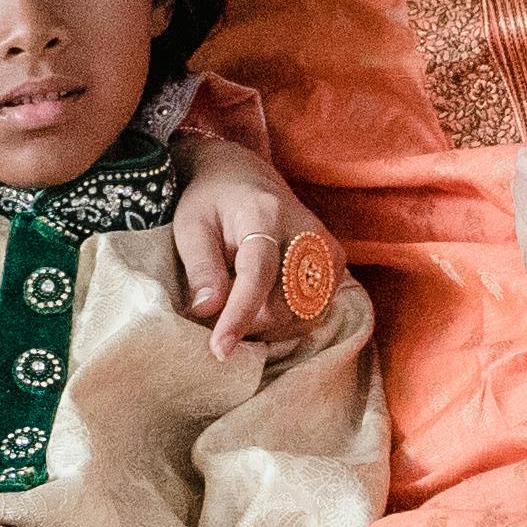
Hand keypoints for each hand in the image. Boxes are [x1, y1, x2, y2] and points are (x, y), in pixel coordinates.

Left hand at [171, 129, 336, 358]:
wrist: (246, 176)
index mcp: (265, 215)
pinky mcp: (335, 264)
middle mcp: (306, 232)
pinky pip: (312, 313)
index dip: (239, 315)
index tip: (219, 349)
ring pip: (300, 316)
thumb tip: (206, 312)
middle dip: (246, 322)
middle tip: (216, 313)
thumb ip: (200, 268)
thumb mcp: (191, 226)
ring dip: (265, 325)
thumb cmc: (212, 201)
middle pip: (281, 305)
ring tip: (238, 304)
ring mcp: (327, 249)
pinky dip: (284, 321)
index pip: (257, 275)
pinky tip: (261, 305)